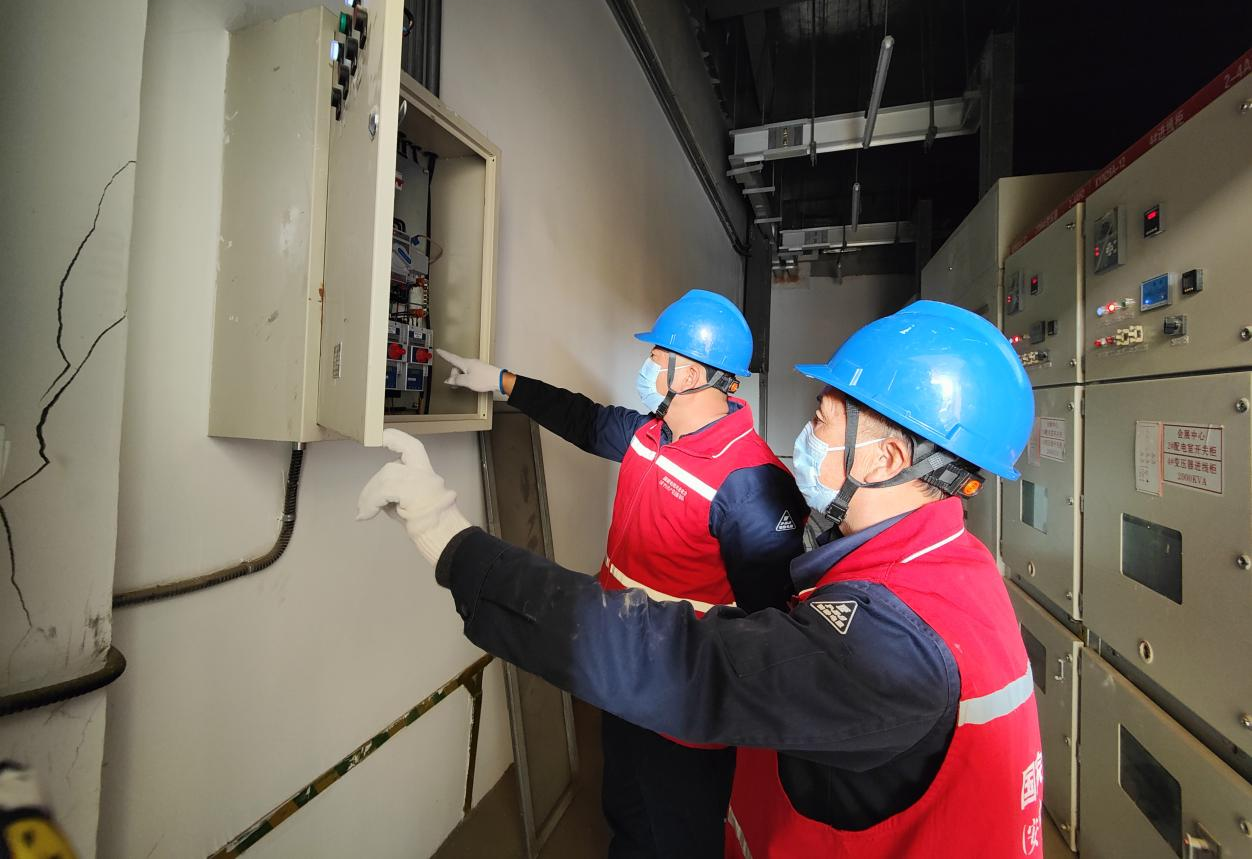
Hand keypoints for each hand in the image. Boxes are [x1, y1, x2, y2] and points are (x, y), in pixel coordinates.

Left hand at [357, 429, 471, 565]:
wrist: (445, 537)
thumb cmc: (431, 527)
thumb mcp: (412, 505)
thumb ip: (398, 495)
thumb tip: (381, 498)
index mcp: (427, 475)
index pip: (413, 448)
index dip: (396, 439)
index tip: (380, 436)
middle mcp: (425, 474)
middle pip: (391, 467)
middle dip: (373, 484)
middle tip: (363, 506)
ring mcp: (420, 481)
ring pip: (386, 477)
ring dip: (369, 495)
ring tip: (364, 512)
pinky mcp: (412, 491)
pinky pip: (383, 491)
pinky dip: (370, 502)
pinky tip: (366, 514)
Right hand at [438, 349, 502, 393]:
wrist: (499, 379)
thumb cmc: (486, 379)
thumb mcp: (467, 381)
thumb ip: (456, 380)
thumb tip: (449, 380)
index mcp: (465, 363)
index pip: (451, 357)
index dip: (444, 355)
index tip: (439, 351)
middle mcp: (470, 362)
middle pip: (457, 367)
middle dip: (454, 375)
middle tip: (456, 383)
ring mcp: (476, 366)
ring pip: (463, 371)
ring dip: (462, 378)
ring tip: (466, 385)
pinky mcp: (480, 370)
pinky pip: (469, 373)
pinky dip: (467, 378)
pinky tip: (471, 383)